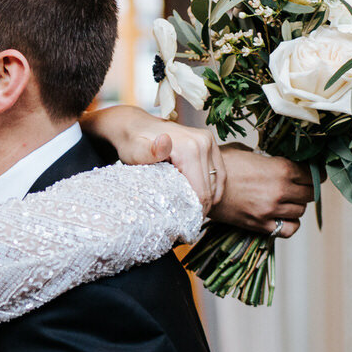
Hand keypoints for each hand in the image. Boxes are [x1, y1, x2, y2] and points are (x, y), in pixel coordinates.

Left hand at [81, 105, 222, 212]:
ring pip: (217, 181)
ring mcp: (208, 140)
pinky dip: (213, 188)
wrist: (135, 125)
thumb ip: (148, 152)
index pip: (200, 191)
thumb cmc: (132, 143)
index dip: (194, 212)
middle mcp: (203, 142)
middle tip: (189, 224)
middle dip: (201, 208)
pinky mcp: (210, 142)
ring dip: (209, 199)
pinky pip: (219, 171)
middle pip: (210, 187)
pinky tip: (204, 200)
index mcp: (190, 148)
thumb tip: (165, 144)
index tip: (184, 226)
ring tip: (195, 214)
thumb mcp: (135, 151)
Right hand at [209, 145, 311, 237]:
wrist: (199, 186)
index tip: (309, 173)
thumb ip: (267, 158)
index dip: (312, 173)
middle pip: (310, 193)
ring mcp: (272, 209)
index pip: (311, 174)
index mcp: (281, 168)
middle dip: (306, 189)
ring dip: (296, 205)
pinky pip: (289, 229)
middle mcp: (281, 190)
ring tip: (286, 200)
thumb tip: (275, 159)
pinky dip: (289, 224)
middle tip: (298, 186)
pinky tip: (282, 216)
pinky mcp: (261, 224)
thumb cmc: (220, 165)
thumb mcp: (246, 152)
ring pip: (300, 210)